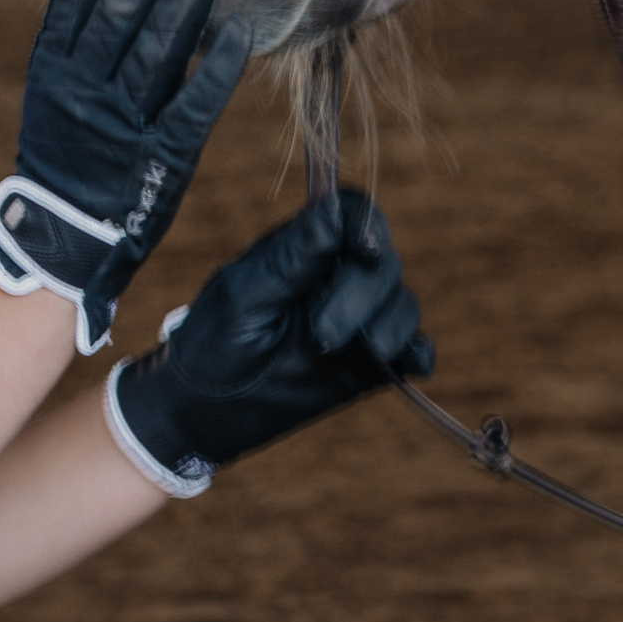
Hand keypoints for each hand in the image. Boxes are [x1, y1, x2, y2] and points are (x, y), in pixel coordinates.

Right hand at [0, 0, 251, 348]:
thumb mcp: (56, 87)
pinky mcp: (160, 159)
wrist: (64, 235)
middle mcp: (82, 90)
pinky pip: (191, 106)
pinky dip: (216, 67)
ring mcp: (120, 125)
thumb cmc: (70, 146)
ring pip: (156, 46)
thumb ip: (82, 31)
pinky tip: (237, 28)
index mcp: (51, 67)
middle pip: (120, 7)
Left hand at [105, 187, 430, 491]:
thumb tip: (332, 209)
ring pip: (402, 304)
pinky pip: (412, 350)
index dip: (368, 226)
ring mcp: (356, 321)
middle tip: (321, 338)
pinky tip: (403, 364)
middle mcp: (336, 278)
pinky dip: (417, 354)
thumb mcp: (245, 296)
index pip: (353, 214)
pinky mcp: (369, 364)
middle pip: (383, 262)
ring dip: (387, 327)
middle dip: (361, 296)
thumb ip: (292, 257)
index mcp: (303, 249)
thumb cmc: (214, 342)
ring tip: (348, 354)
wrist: (205, 412)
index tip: (365, 250)